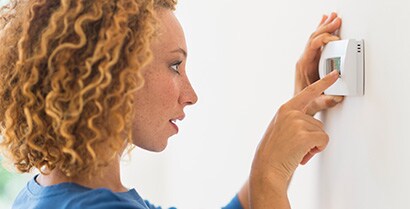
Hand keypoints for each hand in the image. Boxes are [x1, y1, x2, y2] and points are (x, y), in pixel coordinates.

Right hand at [249, 71, 338, 208]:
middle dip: (312, 137)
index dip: (324, 83)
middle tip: (297, 145)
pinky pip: (323, 140)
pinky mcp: (304, 134)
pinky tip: (303, 154)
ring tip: (297, 151)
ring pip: (321, 132)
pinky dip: (317, 149)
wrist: (267, 168)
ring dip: (313, 145)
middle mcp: (291, 112)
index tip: (335, 74)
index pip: (308, 92)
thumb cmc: (273, 152)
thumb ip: (293, 120)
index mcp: (285, 109)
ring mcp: (297, 122)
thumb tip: (311, 124)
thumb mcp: (280, 129)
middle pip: (318, 122)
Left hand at [295, 12, 343, 115]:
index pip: (313, 45)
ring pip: (316, 38)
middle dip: (326, 28)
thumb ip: (325, 101)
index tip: (336, 40)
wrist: (298, 106)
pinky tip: (325, 23)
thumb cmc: (304, 103)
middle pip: (314, 38)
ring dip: (325, 27)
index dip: (324, 39)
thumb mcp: (315, 104)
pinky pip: (318, 43)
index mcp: (303, 65)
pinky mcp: (313, 61)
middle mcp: (305, 60)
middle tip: (336, 20)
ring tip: (333, 17)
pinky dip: (323, 32)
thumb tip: (336, 98)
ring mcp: (308, 59)